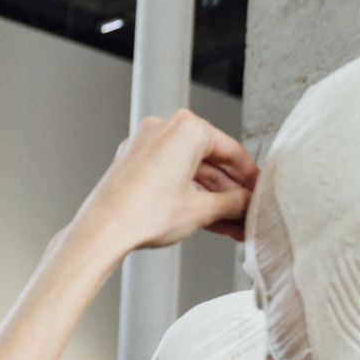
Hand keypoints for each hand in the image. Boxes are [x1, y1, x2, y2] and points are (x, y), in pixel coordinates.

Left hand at [71, 109, 256, 252]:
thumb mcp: (201, 210)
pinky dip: (186, 195)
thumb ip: (232, 203)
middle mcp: (163, 129)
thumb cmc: (143, 215)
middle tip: (246, 213)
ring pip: (188, 172)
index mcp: (186, 128)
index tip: (259, 190)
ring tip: (230, 224)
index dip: (249, 176)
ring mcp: (143, 146)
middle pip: (208, 162)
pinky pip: (169, 177)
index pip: (230, 151)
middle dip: (229, 193)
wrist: (101, 232)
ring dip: (210, 199)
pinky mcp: (131, 165)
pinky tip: (205, 219)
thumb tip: (246, 203)